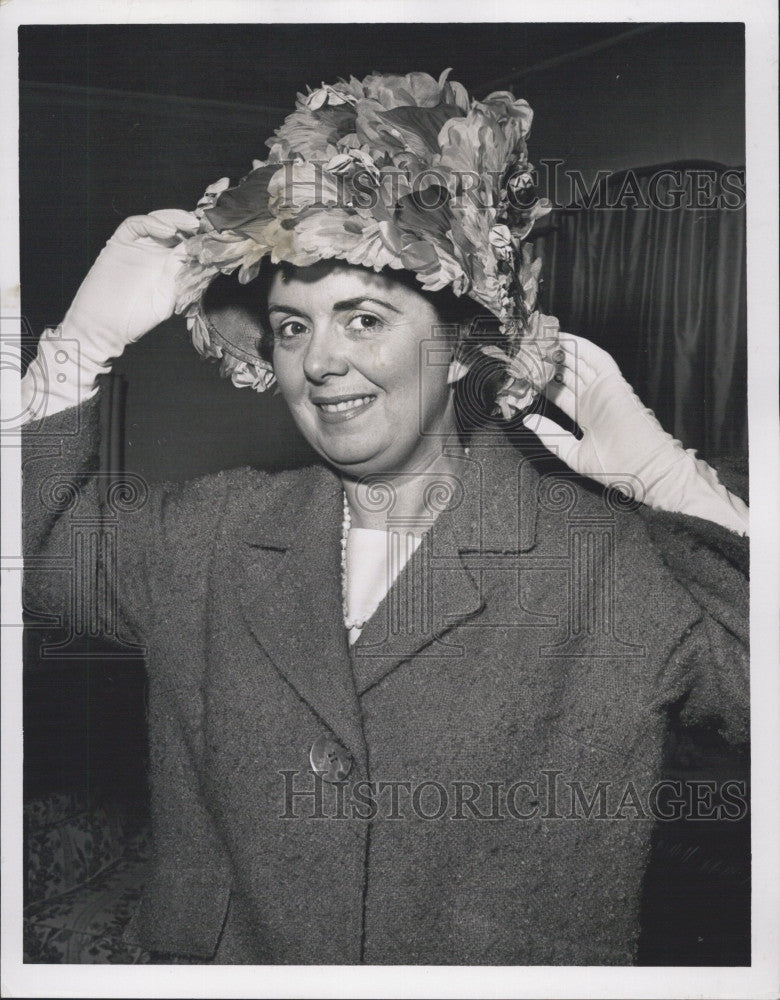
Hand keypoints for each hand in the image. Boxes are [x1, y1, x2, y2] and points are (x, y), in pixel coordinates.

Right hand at [64, 209, 200, 359]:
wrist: (104, 327)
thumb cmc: (135, 319)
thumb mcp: (165, 300)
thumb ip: (178, 278)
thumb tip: (192, 254)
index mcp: (169, 266)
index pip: (188, 245)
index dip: (201, 238)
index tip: (217, 236)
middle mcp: (155, 253)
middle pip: (175, 229)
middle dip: (190, 224)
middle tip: (205, 224)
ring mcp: (137, 247)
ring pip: (157, 222)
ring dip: (174, 219)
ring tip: (189, 223)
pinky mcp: (119, 243)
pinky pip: (135, 225)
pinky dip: (152, 223)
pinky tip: (167, 230)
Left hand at [522, 334, 747, 532]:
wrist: (644, 469)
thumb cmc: (616, 467)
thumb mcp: (573, 453)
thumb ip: (551, 436)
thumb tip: (528, 421)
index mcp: (585, 415)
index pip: (560, 393)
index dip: (543, 382)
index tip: (525, 374)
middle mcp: (593, 399)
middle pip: (568, 374)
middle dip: (549, 362)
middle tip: (529, 350)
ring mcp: (603, 390)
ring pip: (580, 363)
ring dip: (562, 350)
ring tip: (541, 339)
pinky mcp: (614, 383)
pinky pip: (598, 359)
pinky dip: (582, 347)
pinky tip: (564, 338)